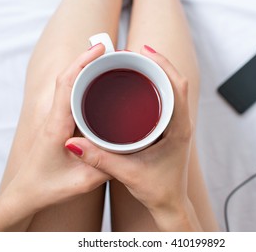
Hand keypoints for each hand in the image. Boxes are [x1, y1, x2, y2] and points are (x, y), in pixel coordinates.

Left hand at [0, 44, 109, 230]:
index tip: (100, 48)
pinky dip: (83, 84)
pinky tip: (99, 86)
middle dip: (87, 59)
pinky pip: (71, 97)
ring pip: (68, 85)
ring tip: (108, 62)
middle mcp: (54, 118)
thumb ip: (106, 165)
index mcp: (57, 126)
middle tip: (111, 51)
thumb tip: (130, 148)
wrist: (26, 194)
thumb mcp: (83, 181)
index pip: (66, 85)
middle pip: (67, 78)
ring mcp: (56, 119)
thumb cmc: (49, 187)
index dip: (82, 63)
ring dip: (85, 70)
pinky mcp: (60, 124)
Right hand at [66, 45, 201, 230]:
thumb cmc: (158, 190)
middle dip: (158, 64)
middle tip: (135, 53)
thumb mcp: (127, 173)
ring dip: (158, 74)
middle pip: (177, 82)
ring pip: (174, 89)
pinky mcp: (171, 129)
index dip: (163, 65)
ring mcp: (178, 125)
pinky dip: (157, 86)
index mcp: (179, 129)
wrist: (170, 204)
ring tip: (137, 63)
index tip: (144, 51)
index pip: (178, 87)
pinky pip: (168, 99)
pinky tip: (141, 84)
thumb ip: (99, 159)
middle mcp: (182, 123)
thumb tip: (73, 144)